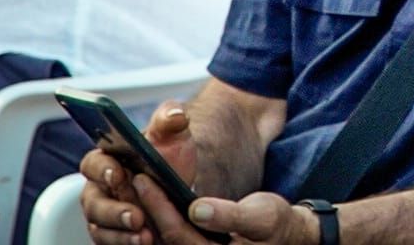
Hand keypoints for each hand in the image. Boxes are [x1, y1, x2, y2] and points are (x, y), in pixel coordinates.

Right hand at [80, 101, 201, 244]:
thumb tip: (176, 115)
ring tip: (145, 236)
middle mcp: (99, 190)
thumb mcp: (173, 133)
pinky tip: (148, 242)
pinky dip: (127, 244)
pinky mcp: (115, 234)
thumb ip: (171, 118)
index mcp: (106, 160)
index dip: (102, 169)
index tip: (118, 174)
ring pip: (101, 228)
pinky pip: (113, 243)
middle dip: (114, 211)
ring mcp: (105, 216)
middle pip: (94, 203)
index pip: (93, 163)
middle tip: (137, 216)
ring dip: (121, 234)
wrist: (180, 180)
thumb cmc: (169, 153)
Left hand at [135, 177, 319, 244]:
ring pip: (160, 236)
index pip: (176, 232)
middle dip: (144, 207)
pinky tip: (146, 197)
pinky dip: (155, 216)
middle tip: (128, 177)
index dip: (158, 205)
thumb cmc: (275, 224)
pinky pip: (168, 234)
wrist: (285, 236)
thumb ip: (229, 216)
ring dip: (145, 211)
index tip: (143, 178)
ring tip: (130, 185)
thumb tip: (197, 209)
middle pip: (161, 236)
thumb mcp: (261, 216)